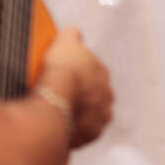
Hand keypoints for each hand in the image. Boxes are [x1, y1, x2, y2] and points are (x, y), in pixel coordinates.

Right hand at [39, 27, 111, 147]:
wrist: (57, 97)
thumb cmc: (62, 68)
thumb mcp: (65, 42)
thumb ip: (72, 35)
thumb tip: (74, 31)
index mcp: (103, 73)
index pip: (96, 73)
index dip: (81, 75)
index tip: (69, 77)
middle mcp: (107, 96)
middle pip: (96, 96)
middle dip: (84, 97)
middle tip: (65, 97)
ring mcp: (101, 117)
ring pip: (92, 116)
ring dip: (81, 115)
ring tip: (63, 115)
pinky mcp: (91, 134)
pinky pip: (83, 133)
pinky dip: (75, 131)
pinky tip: (62, 127)